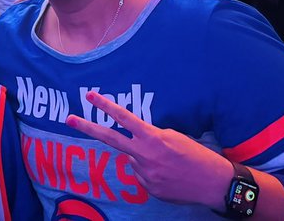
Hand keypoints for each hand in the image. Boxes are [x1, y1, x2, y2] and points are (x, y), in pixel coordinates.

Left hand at [67, 90, 232, 207]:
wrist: (214, 184)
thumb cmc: (197, 156)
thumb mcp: (174, 137)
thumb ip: (150, 137)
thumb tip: (136, 141)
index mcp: (152, 138)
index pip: (124, 118)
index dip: (106, 106)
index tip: (90, 95)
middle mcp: (144, 155)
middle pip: (110, 139)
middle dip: (87, 127)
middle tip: (69, 119)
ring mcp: (145, 174)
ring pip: (132, 160)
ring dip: (143, 158)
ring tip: (168, 163)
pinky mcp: (150, 189)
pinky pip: (142, 176)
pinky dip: (151, 173)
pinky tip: (169, 175)